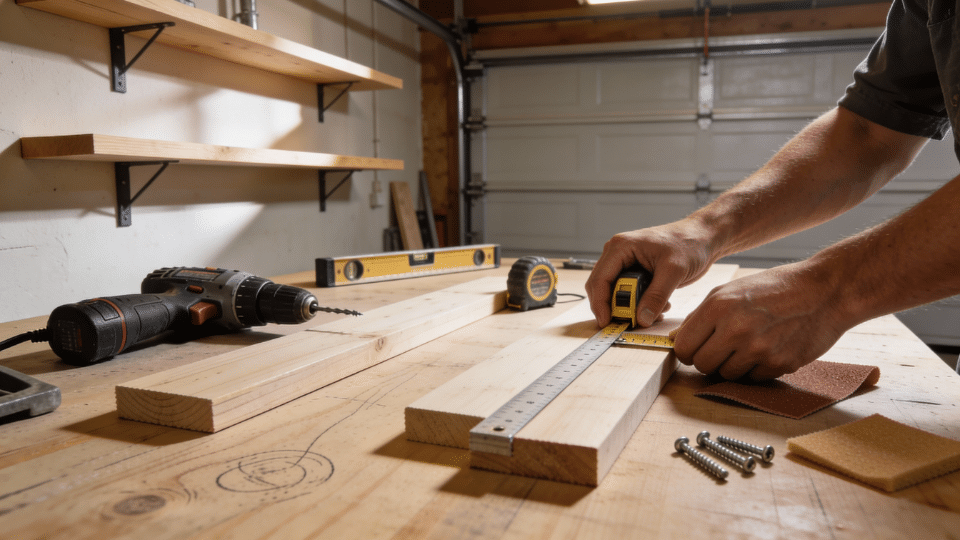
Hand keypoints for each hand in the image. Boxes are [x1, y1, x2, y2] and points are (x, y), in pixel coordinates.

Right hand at [585, 220, 714, 327]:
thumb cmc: (689, 243)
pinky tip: (658, 307)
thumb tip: (642, 318)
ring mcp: (625, 264)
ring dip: (630, 308)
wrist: (703, 237)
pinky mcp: (635, 273)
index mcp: (621, 247)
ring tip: (654, 313)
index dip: (600, 303)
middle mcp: (618, 254)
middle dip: (616, 308)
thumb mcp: (674, 271)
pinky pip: (628, 294)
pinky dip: (639, 305)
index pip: (600, 279)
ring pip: (615, 293)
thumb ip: (657, 296)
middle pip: (603, 288)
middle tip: (629, 323)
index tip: (607, 322)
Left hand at [673, 262, 846, 379]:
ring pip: (726, 375)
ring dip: (732, 364)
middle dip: (708, 359)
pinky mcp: (779, 364)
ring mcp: (758, 350)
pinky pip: (753, 378)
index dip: (687, 350)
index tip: (696, 347)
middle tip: (721, 347)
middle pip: (702, 365)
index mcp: (718, 307)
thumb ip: (699, 317)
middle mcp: (736, 329)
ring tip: (748, 343)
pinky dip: (756, 368)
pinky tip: (767, 348)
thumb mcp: (730, 291)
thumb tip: (676, 340)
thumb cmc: (774, 288)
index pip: (683, 348)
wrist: (824, 292)